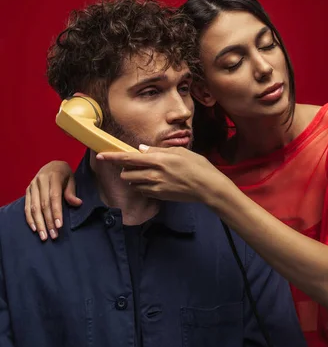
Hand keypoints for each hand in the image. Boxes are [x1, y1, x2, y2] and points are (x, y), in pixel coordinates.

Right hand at [25, 161, 80, 240]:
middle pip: (43, 204)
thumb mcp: (71, 179)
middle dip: (48, 221)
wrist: (52, 165)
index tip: (59, 226)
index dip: (56, 212)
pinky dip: (30, 219)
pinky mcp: (27, 190)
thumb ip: (72, 191)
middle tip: (53, 235)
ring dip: (39, 223)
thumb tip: (77, 204)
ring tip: (44, 236)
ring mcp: (32, 185)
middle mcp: (40, 180)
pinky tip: (35, 229)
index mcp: (53, 175)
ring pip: (34, 207)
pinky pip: (26, 207)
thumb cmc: (64, 174)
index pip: (54, 196)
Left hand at [97, 145, 230, 203]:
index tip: (101, 155)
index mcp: (158, 159)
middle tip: (135, 165)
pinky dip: (143, 186)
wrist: (208, 187)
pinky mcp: (160, 196)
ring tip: (147, 173)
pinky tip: (155, 181)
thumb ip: (157, 150)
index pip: (128, 158)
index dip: (112, 157)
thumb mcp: (179, 152)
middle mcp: (154, 174)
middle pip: (126, 174)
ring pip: (133, 184)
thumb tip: (140, 149)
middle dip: (125, 170)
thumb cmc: (197, 166)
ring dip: (134, 178)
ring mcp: (156, 187)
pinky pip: (143, 191)